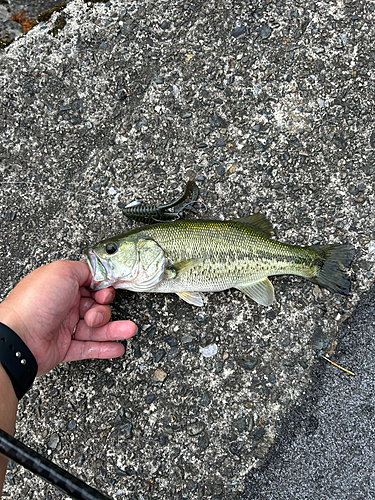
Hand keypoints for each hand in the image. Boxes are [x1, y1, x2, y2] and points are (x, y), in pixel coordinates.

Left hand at [0, 261, 136, 375]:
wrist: (19, 337)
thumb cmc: (35, 302)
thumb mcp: (62, 271)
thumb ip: (84, 269)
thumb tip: (97, 273)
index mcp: (62, 286)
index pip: (91, 286)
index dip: (102, 289)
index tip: (107, 292)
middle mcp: (63, 306)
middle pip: (96, 307)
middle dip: (104, 310)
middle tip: (98, 313)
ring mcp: (64, 327)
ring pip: (96, 328)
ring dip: (114, 329)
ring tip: (128, 330)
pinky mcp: (64, 348)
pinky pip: (88, 348)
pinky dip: (105, 348)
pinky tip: (117, 347)